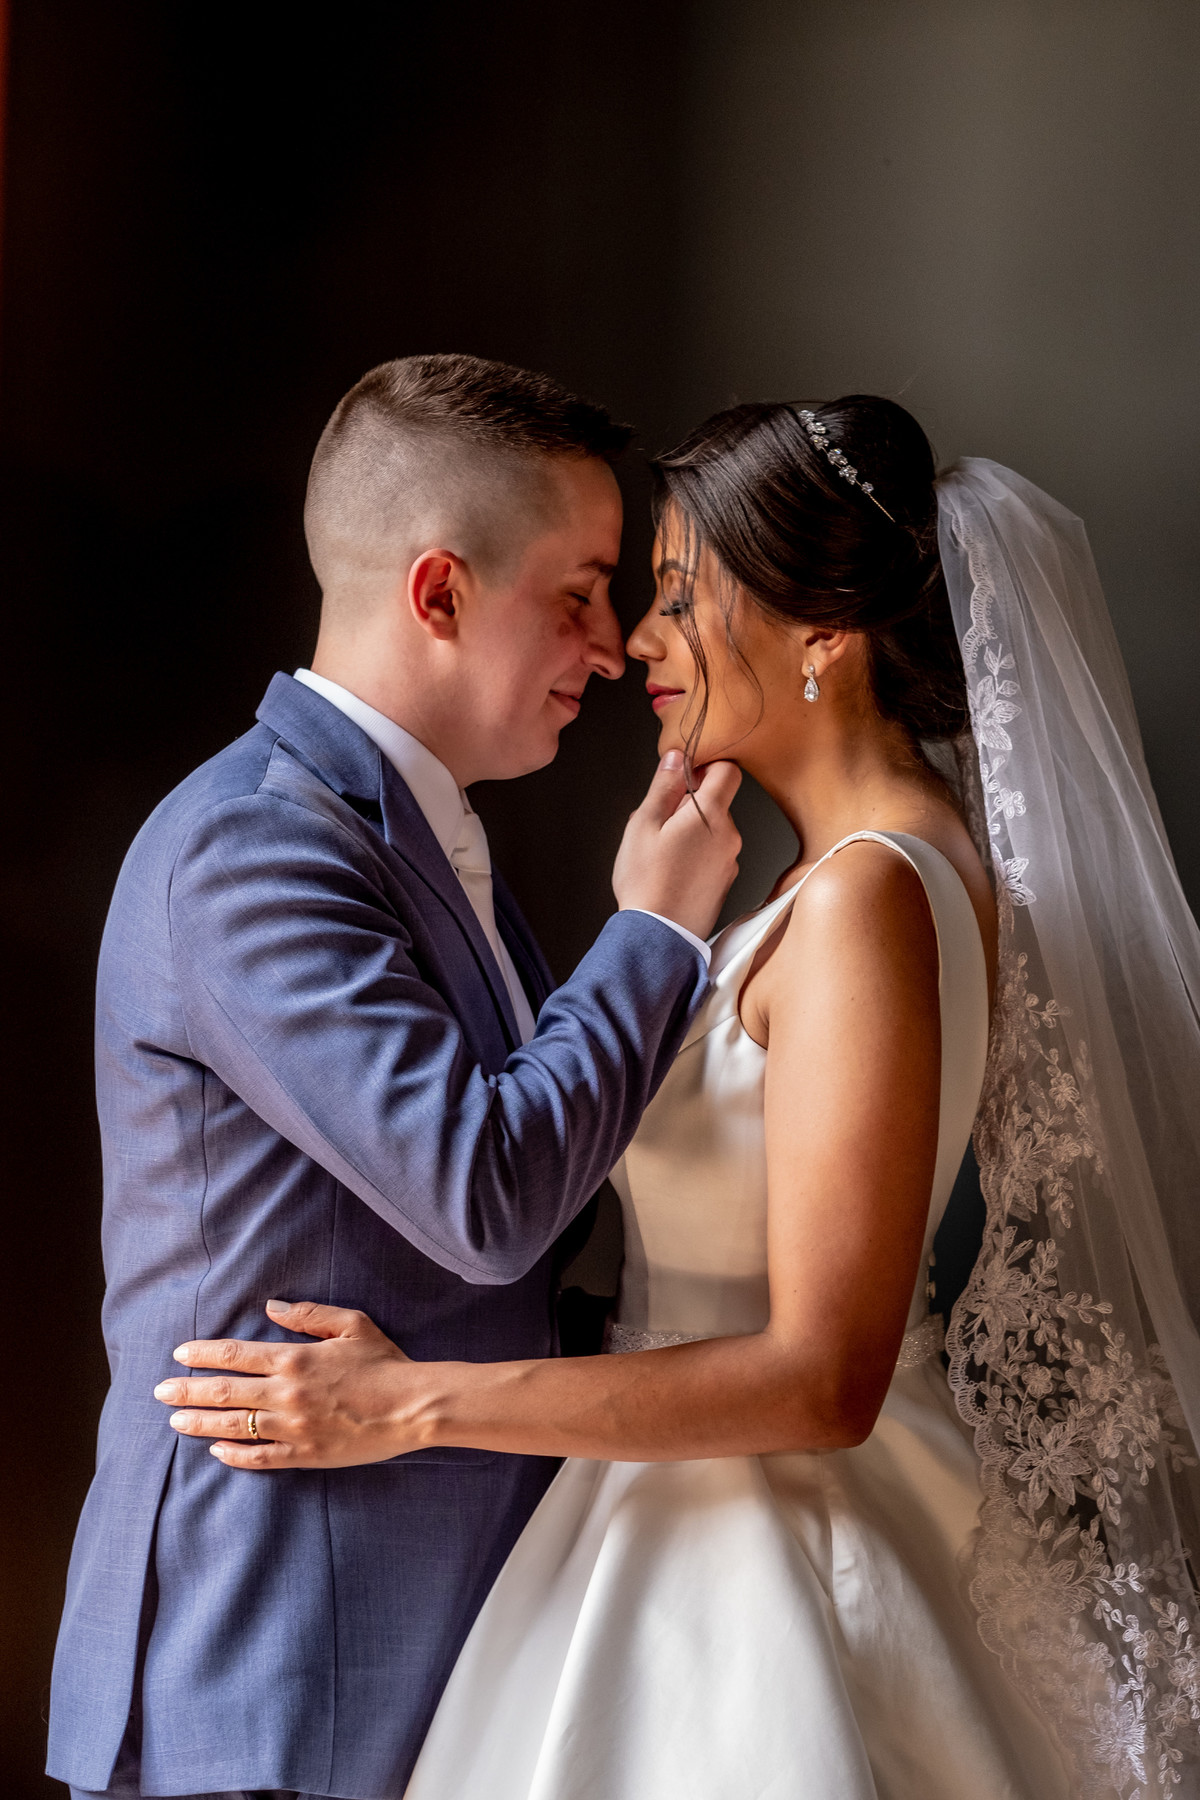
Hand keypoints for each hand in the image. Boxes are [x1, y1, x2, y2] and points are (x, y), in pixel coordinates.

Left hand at [153, 1299, 437, 1468]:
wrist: (412, 1407)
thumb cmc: (385, 1362)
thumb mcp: (352, 1324)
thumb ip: (308, 1315)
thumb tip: (271, 1306)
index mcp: (295, 1358)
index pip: (235, 1355)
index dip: (203, 1355)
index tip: (179, 1355)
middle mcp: (287, 1393)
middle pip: (225, 1393)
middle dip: (187, 1391)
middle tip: (160, 1392)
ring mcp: (293, 1427)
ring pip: (234, 1427)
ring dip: (201, 1423)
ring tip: (176, 1421)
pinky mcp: (305, 1453)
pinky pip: (260, 1457)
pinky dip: (234, 1455)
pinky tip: (216, 1451)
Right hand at [613, 752, 741, 940]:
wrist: (659, 935)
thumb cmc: (647, 881)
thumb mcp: (644, 824)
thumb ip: (664, 786)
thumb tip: (676, 757)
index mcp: (710, 815)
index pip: (728, 771)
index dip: (707, 767)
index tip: (684, 778)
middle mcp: (729, 836)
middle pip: (717, 803)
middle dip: (691, 805)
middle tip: (660, 824)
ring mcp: (730, 861)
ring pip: (714, 831)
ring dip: (692, 832)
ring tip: (662, 853)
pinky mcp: (725, 882)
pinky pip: (713, 856)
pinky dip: (697, 856)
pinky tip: (673, 872)